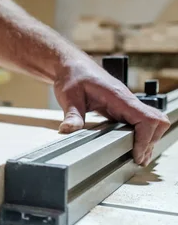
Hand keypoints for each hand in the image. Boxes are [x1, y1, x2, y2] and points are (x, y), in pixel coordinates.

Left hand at [54, 58, 169, 165]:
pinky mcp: (122, 107)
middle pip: (156, 122)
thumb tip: (67, 130)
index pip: (146, 118)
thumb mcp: (69, 96)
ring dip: (148, 139)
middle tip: (137, 159)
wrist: (73, 65)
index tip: (136, 153)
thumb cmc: (73, 76)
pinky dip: (141, 134)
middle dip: (149, 141)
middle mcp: (127, 100)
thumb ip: (72, 115)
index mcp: (118, 96)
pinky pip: (140, 121)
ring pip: (151, 122)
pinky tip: (131, 144)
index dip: (145, 138)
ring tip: (137, 156)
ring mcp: (126, 104)